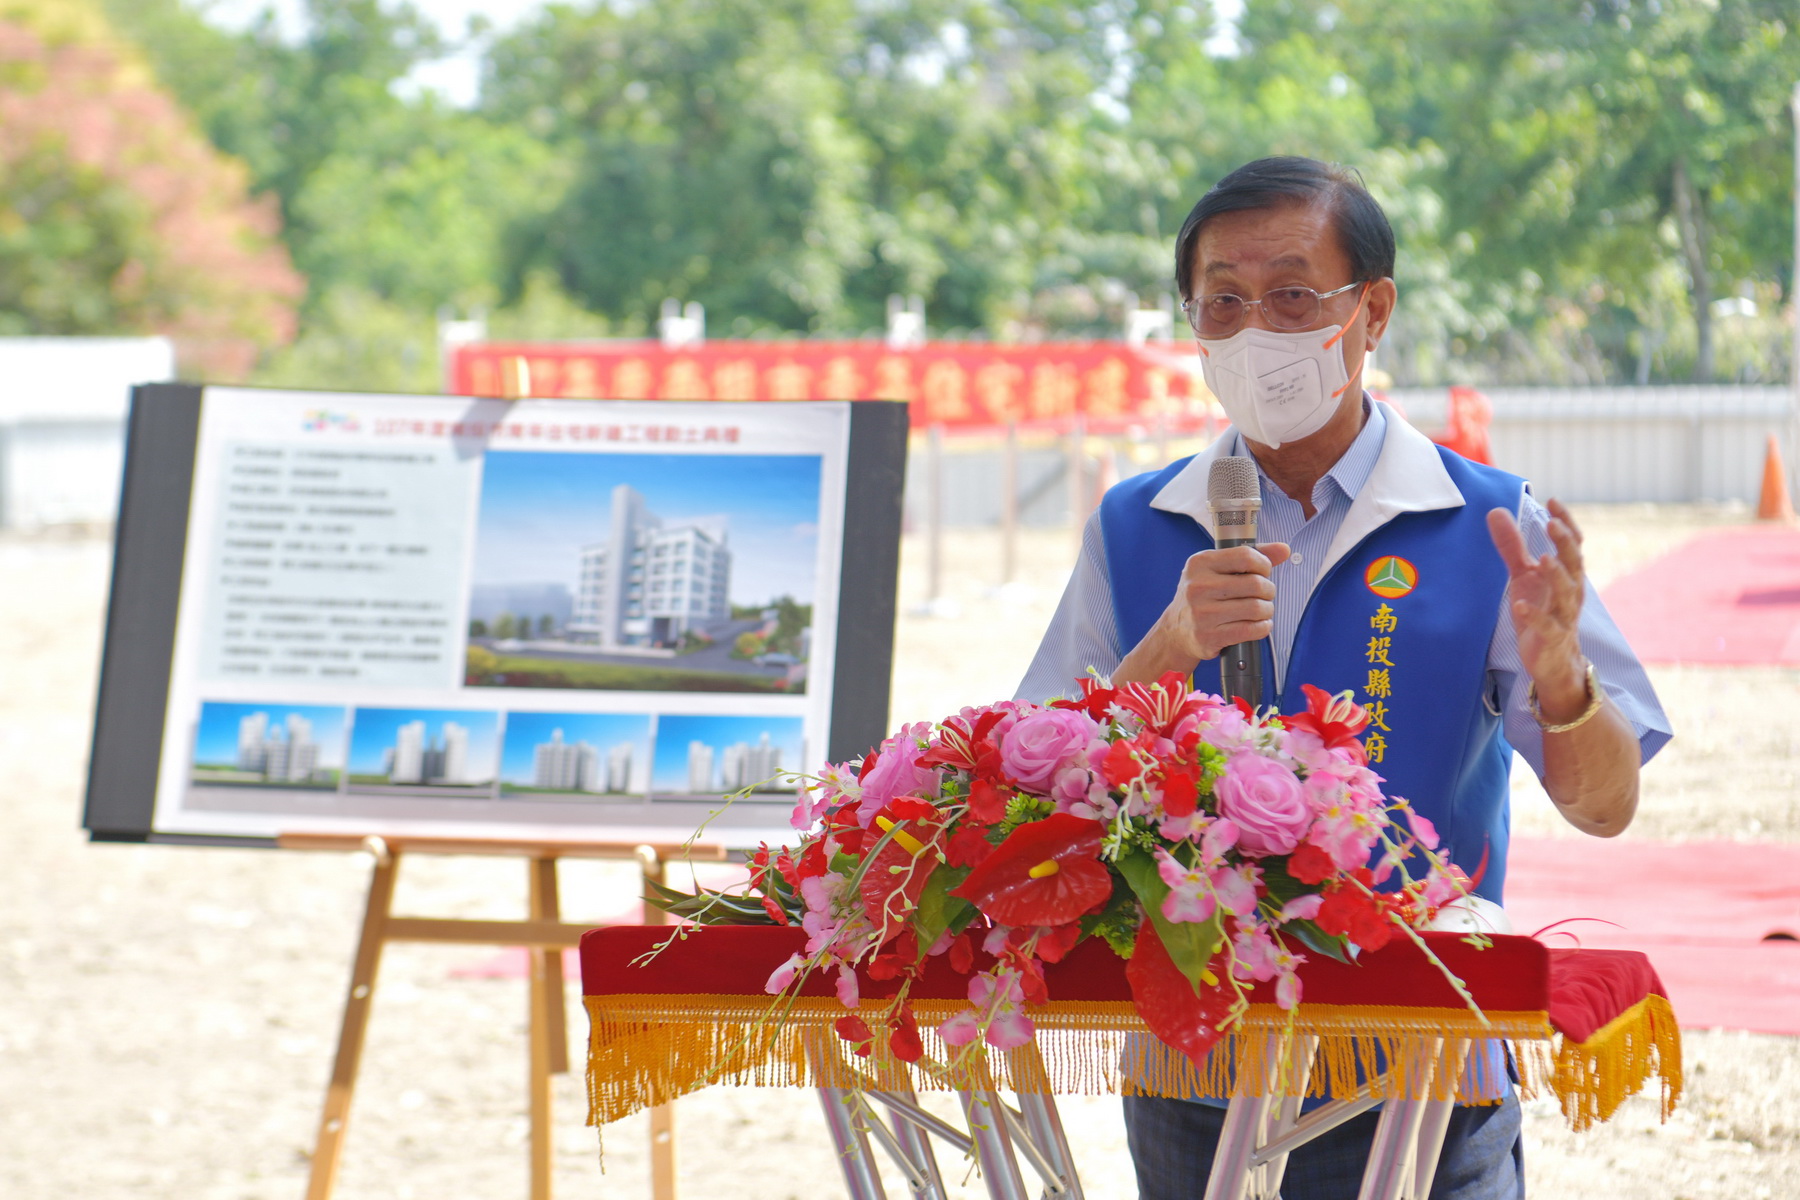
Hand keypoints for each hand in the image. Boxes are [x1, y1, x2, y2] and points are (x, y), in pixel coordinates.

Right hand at [1150, 542, 1293, 664]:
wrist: (1176, 630)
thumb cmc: (1203, 596)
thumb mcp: (1218, 570)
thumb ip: (1251, 557)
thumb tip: (1283, 549)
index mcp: (1200, 563)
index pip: (1246, 556)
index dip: (1264, 564)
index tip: (1263, 572)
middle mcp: (1198, 586)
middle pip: (1256, 584)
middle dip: (1268, 591)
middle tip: (1264, 595)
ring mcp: (1202, 613)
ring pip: (1256, 608)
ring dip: (1267, 611)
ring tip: (1261, 611)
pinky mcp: (1209, 636)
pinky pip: (1251, 629)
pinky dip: (1263, 627)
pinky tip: (1259, 624)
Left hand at [1486, 499, 1587, 721]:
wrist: (1553, 660)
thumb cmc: (1541, 612)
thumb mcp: (1524, 576)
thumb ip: (1513, 546)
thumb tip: (1495, 511)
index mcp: (1566, 574)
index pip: (1573, 544)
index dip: (1566, 523)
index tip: (1553, 501)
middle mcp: (1571, 592)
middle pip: (1574, 564)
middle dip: (1565, 543)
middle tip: (1552, 523)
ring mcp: (1564, 616)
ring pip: (1567, 593)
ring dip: (1557, 576)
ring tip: (1543, 559)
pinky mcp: (1552, 638)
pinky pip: (1547, 626)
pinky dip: (1535, 615)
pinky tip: (1522, 605)